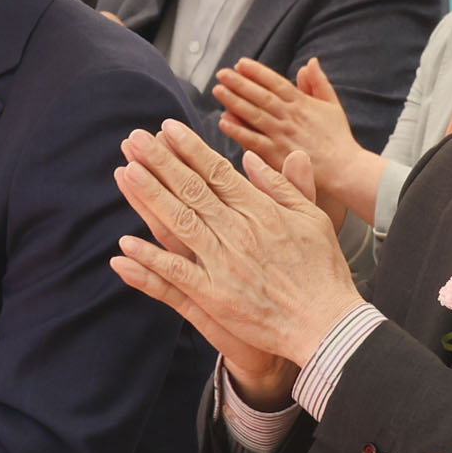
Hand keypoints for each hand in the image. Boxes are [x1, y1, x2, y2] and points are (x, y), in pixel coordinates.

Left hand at [109, 119, 361, 399]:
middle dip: (160, 162)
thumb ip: (283, 186)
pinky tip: (125, 245)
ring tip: (125, 172)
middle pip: (191, 190)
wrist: (326, 323)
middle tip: (134, 139)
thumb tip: (252, 160)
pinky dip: (149, 260)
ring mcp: (223, 264)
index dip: (189, 150)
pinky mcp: (214, 296)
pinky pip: (175, 274)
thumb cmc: (323, 270)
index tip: (166, 130)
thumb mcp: (313, 218)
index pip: (216, 172)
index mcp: (261, 211)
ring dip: (149, 197)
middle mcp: (237, 231)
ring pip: (178, 222)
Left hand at [210, 57, 384, 224]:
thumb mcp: (332, 104)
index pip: (275, 83)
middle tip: (222, 73)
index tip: (241, 63)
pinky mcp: (276, 154)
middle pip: (260, 96)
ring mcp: (281, 135)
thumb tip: (310, 62)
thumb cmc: (338, 137)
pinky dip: (238, 131)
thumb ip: (319, 82)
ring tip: (218, 91)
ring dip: (234, 101)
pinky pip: (253, 140)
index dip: (257, 72)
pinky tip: (223, 122)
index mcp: (302, 103)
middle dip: (239, 83)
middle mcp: (289, 117)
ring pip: (253, 114)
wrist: (344, 168)